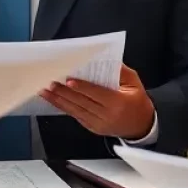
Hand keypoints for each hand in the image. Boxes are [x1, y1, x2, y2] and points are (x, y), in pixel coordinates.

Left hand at [39, 64, 154, 140]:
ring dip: (59, 101)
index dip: (82, 87)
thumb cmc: (137, 101)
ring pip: (75, 111)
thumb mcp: (134, 82)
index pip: (96, 93)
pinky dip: (64, 108)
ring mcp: (99, 124)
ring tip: (46, 92)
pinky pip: (76, 116)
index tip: (68, 80)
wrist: (141, 126)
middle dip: (64, 92)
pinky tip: (55, 100)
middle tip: (50, 83)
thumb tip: (105, 59)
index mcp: (118, 102)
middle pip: (82, 102)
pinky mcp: (93, 128)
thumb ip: (120, 71)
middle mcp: (107, 115)